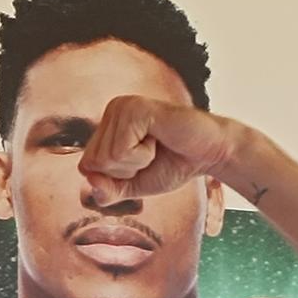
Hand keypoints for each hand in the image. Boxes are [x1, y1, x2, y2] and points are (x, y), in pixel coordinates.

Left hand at [78, 97, 235, 202]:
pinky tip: (159, 139)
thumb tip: (90, 182)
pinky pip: (121, 152)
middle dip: (125, 171)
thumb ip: (107, 191)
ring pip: (106, 159)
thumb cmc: (174, 165)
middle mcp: (112, 110)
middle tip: (152, 155)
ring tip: (156, 146)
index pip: (86, 167)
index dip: (115, 178)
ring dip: (137, 163)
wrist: (210, 153)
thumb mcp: (132, 186)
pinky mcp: (135, 109)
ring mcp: (122, 106)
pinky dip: (143, 156)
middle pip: (93, 163)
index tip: (142, 164)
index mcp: (107, 125)